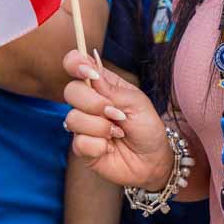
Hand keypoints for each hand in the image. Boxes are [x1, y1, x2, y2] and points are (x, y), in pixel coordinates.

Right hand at [61, 50, 171, 190]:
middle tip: (115, 113)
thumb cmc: (147, 127)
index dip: (75, 63)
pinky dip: (99, 146)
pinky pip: (79, 142)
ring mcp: (83, 125)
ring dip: (101, 127)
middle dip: (93, 102)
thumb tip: (92, 74)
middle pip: (71, 91)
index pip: (77, 65)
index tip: (87, 72)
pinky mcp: (81, 147)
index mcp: (102, 85)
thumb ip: (113, 90)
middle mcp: (88, 102)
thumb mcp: (137, 103)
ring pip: (73, 119)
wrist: (152, 160)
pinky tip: (110, 147)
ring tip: (118, 133)